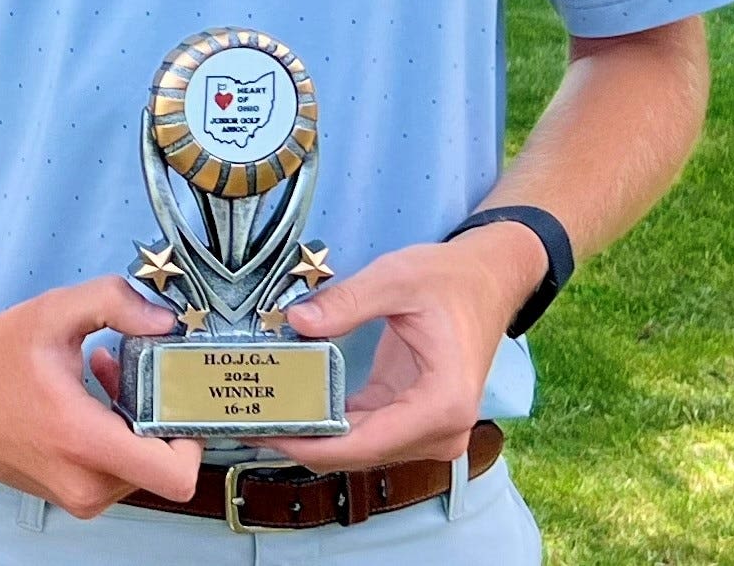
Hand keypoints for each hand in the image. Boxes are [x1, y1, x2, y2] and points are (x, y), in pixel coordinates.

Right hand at [0, 277, 200, 521]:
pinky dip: (117, 434)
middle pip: (162, 465)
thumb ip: (116, 303)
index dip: (192, 436)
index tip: (179, 396)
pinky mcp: (69, 495)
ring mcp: (75, 495)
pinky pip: (116, 472)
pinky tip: (93, 393)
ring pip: (140, 467)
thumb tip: (165, 321)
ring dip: (136, 421)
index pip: (174, 475)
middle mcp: (82, 482)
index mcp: (82, 442)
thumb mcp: (55, 312)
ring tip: (105, 374)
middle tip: (137, 372)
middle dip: (159, 416)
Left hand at [270, 224, 545, 471]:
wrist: (486, 280)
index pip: (365, 443)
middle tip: (246, 421)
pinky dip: (331, 424)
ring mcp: (430, 431)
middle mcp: (440, 431)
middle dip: (302, 440)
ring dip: (313, 434)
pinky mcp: (415, 421)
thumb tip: (297, 322)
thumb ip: (347, 302)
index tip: (265, 432)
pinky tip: (293, 409)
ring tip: (260, 414)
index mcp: (442, 404)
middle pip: (358, 453)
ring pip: (359, 448)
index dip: (310, 444)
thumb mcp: (397, 279)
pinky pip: (365, 432)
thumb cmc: (450, 280)